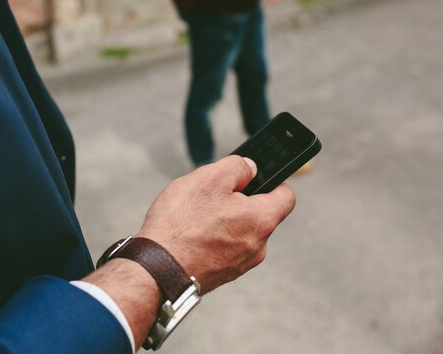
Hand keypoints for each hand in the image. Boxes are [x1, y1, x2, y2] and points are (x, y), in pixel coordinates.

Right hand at [136, 155, 294, 292]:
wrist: (156, 269)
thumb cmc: (181, 224)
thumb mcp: (209, 178)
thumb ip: (237, 167)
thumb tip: (250, 168)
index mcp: (261, 220)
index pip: (286, 195)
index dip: (272, 179)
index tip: (253, 174)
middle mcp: (258, 246)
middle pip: (258, 213)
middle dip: (239, 199)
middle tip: (212, 192)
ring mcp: (240, 264)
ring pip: (239, 230)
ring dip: (223, 219)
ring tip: (194, 215)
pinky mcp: (222, 274)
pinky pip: (224, 247)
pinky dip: (212, 237)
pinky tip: (189, 232)